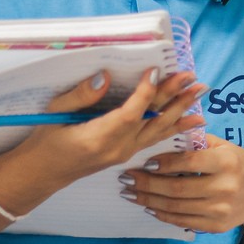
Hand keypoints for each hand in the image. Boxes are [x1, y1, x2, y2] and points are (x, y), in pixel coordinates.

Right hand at [19, 68, 206, 185]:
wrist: (43, 173)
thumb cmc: (45, 140)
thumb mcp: (55, 113)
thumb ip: (81, 96)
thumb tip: (104, 76)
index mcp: (98, 138)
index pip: (130, 113)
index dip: (146, 92)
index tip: (157, 70)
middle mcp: (117, 148)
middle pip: (152, 119)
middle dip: (174, 96)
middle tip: (192, 77)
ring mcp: (125, 153)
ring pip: (159, 129)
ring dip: (182, 109)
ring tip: (200, 91)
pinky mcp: (128, 153)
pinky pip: (157, 138)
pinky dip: (177, 127)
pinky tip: (194, 119)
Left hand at [118, 136, 243, 233]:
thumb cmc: (238, 164)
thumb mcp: (225, 146)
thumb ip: (197, 143)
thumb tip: (162, 137)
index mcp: (227, 162)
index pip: (188, 162)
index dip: (163, 163)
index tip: (144, 161)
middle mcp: (225, 187)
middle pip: (176, 188)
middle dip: (146, 184)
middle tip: (126, 178)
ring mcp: (221, 210)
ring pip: (175, 207)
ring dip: (148, 200)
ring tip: (130, 193)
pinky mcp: (216, 226)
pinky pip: (182, 221)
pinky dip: (162, 214)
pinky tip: (149, 206)